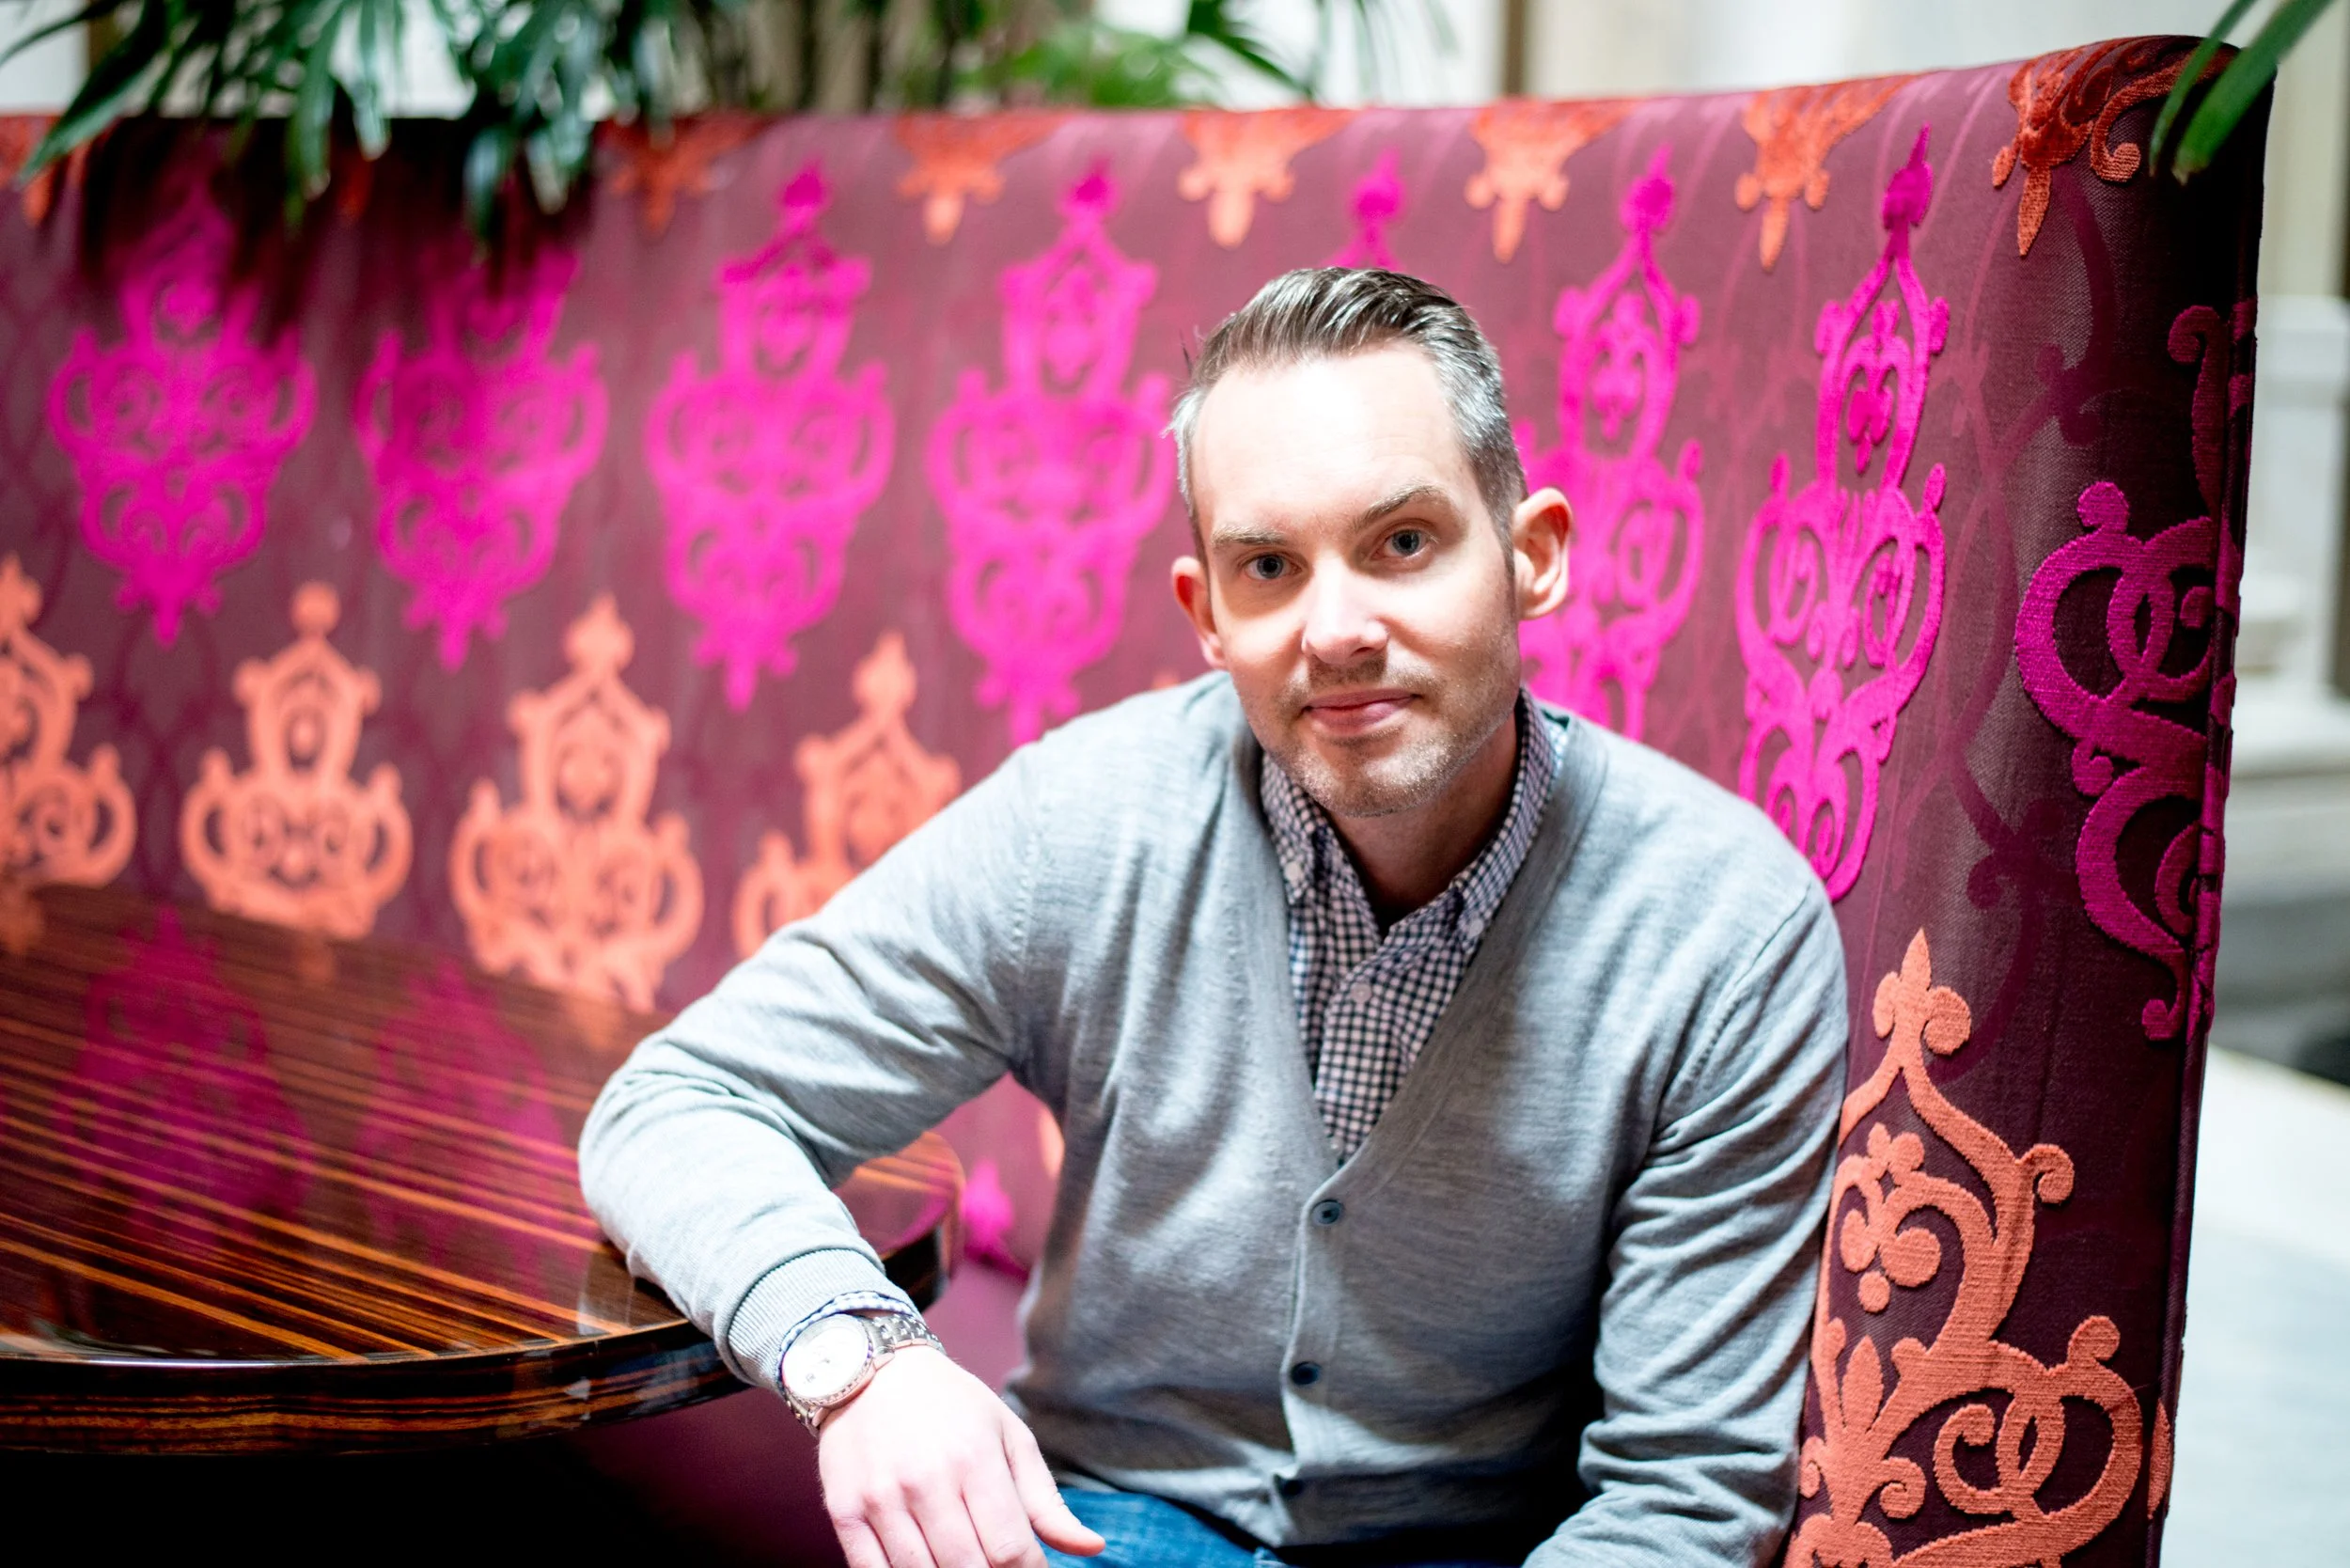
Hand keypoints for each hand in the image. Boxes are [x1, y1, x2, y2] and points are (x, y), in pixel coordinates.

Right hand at [817, 1344, 1106, 1567]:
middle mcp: (926, 1481)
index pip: (1011, 1550)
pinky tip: (924, 1565)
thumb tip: (1092, 1549)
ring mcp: (881, 1499)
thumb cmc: (951, 1405)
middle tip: (999, 1564)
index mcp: (975, 1459)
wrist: (870, 1369)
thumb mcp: (1008, 1436)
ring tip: (964, 1558)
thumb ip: (1046, 1501)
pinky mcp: (845, 1512)